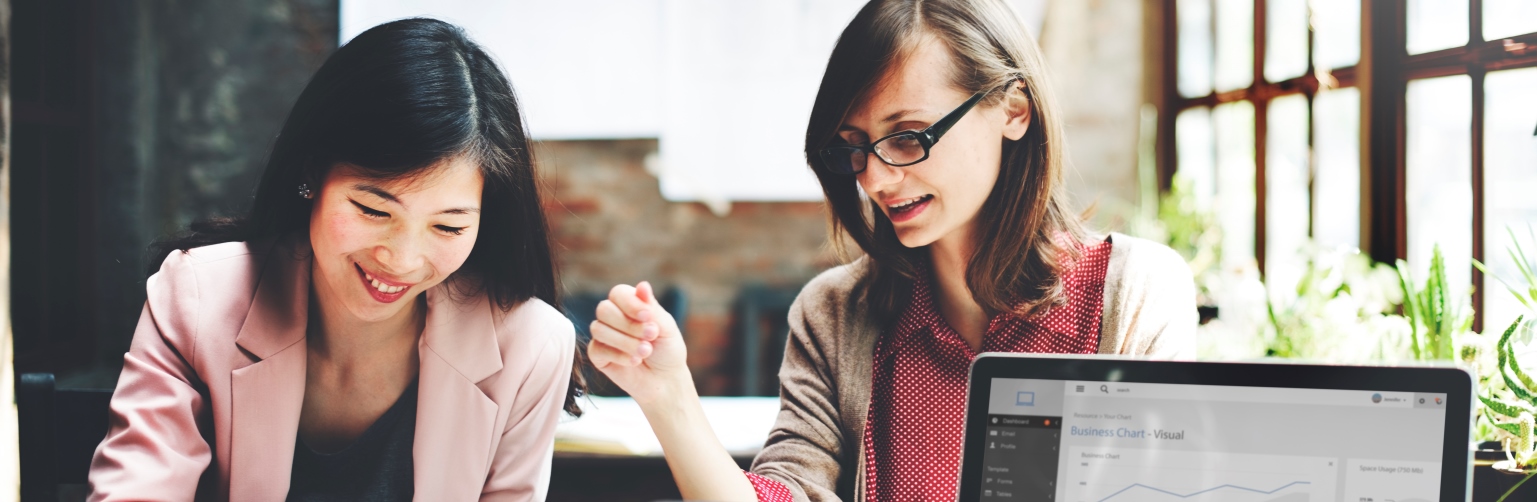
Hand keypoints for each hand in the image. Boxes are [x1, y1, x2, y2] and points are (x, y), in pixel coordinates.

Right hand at [587, 281, 691, 404]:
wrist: (665, 380)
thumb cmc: (667, 350)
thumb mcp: (666, 327)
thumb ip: (652, 308)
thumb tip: (642, 285)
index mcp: (629, 304)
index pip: (618, 293)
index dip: (630, 304)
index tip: (648, 317)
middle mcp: (613, 316)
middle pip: (604, 309)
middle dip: (629, 325)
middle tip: (651, 336)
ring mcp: (603, 335)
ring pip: (599, 329)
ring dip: (626, 342)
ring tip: (646, 352)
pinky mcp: (597, 355)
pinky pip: (598, 349)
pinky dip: (619, 355)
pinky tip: (635, 361)